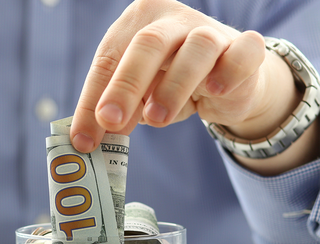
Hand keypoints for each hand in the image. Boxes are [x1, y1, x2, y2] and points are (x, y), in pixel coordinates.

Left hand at [70, 0, 316, 173]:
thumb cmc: (169, 83)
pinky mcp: (245, 47)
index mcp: (136, 22)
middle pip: (146, 44)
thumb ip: (114, 112)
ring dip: (174, 86)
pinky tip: (214, 91)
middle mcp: (172, 18)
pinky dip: (229, 72)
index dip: (93, 100)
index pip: (108, 59)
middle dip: (125, 86)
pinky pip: (242, 54)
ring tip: (157, 119)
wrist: (227, 83)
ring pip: (195, 48)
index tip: (83, 138)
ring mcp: (211, 29)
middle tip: (112, 122)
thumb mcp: (135, 98)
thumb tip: (84, 140)